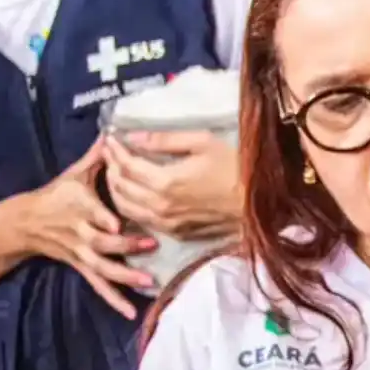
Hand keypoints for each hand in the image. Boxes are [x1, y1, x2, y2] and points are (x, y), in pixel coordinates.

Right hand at [22, 138, 155, 317]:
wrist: (26, 222)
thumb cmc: (57, 194)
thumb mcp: (75, 174)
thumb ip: (98, 157)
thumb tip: (113, 132)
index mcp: (80, 207)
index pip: (92, 213)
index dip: (103, 220)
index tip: (118, 226)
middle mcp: (81, 232)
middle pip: (101, 243)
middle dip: (125, 247)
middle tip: (151, 246)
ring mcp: (81, 253)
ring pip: (102, 267)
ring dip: (125, 276)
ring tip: (147, 282)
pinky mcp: (82, 266)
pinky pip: (99, 285)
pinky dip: (114, 299)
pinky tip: (131, 312)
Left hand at [104, 131, 241, 240]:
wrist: (259, 203)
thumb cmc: (235, 166)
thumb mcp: (203, 142)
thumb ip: (165, 140)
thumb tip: (133, 137)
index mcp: (165, 181)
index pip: (126, 165)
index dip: (115, 150)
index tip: (110, 137)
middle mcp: (159, 206)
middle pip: (120, 187)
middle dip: (110, 167)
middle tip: (111, 152)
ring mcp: (166, 223)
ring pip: (125, 207)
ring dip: (115, 188)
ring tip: (117, 171)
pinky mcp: (175, 233)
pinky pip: (141, 219)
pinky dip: (129, 205)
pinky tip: (133, 193)